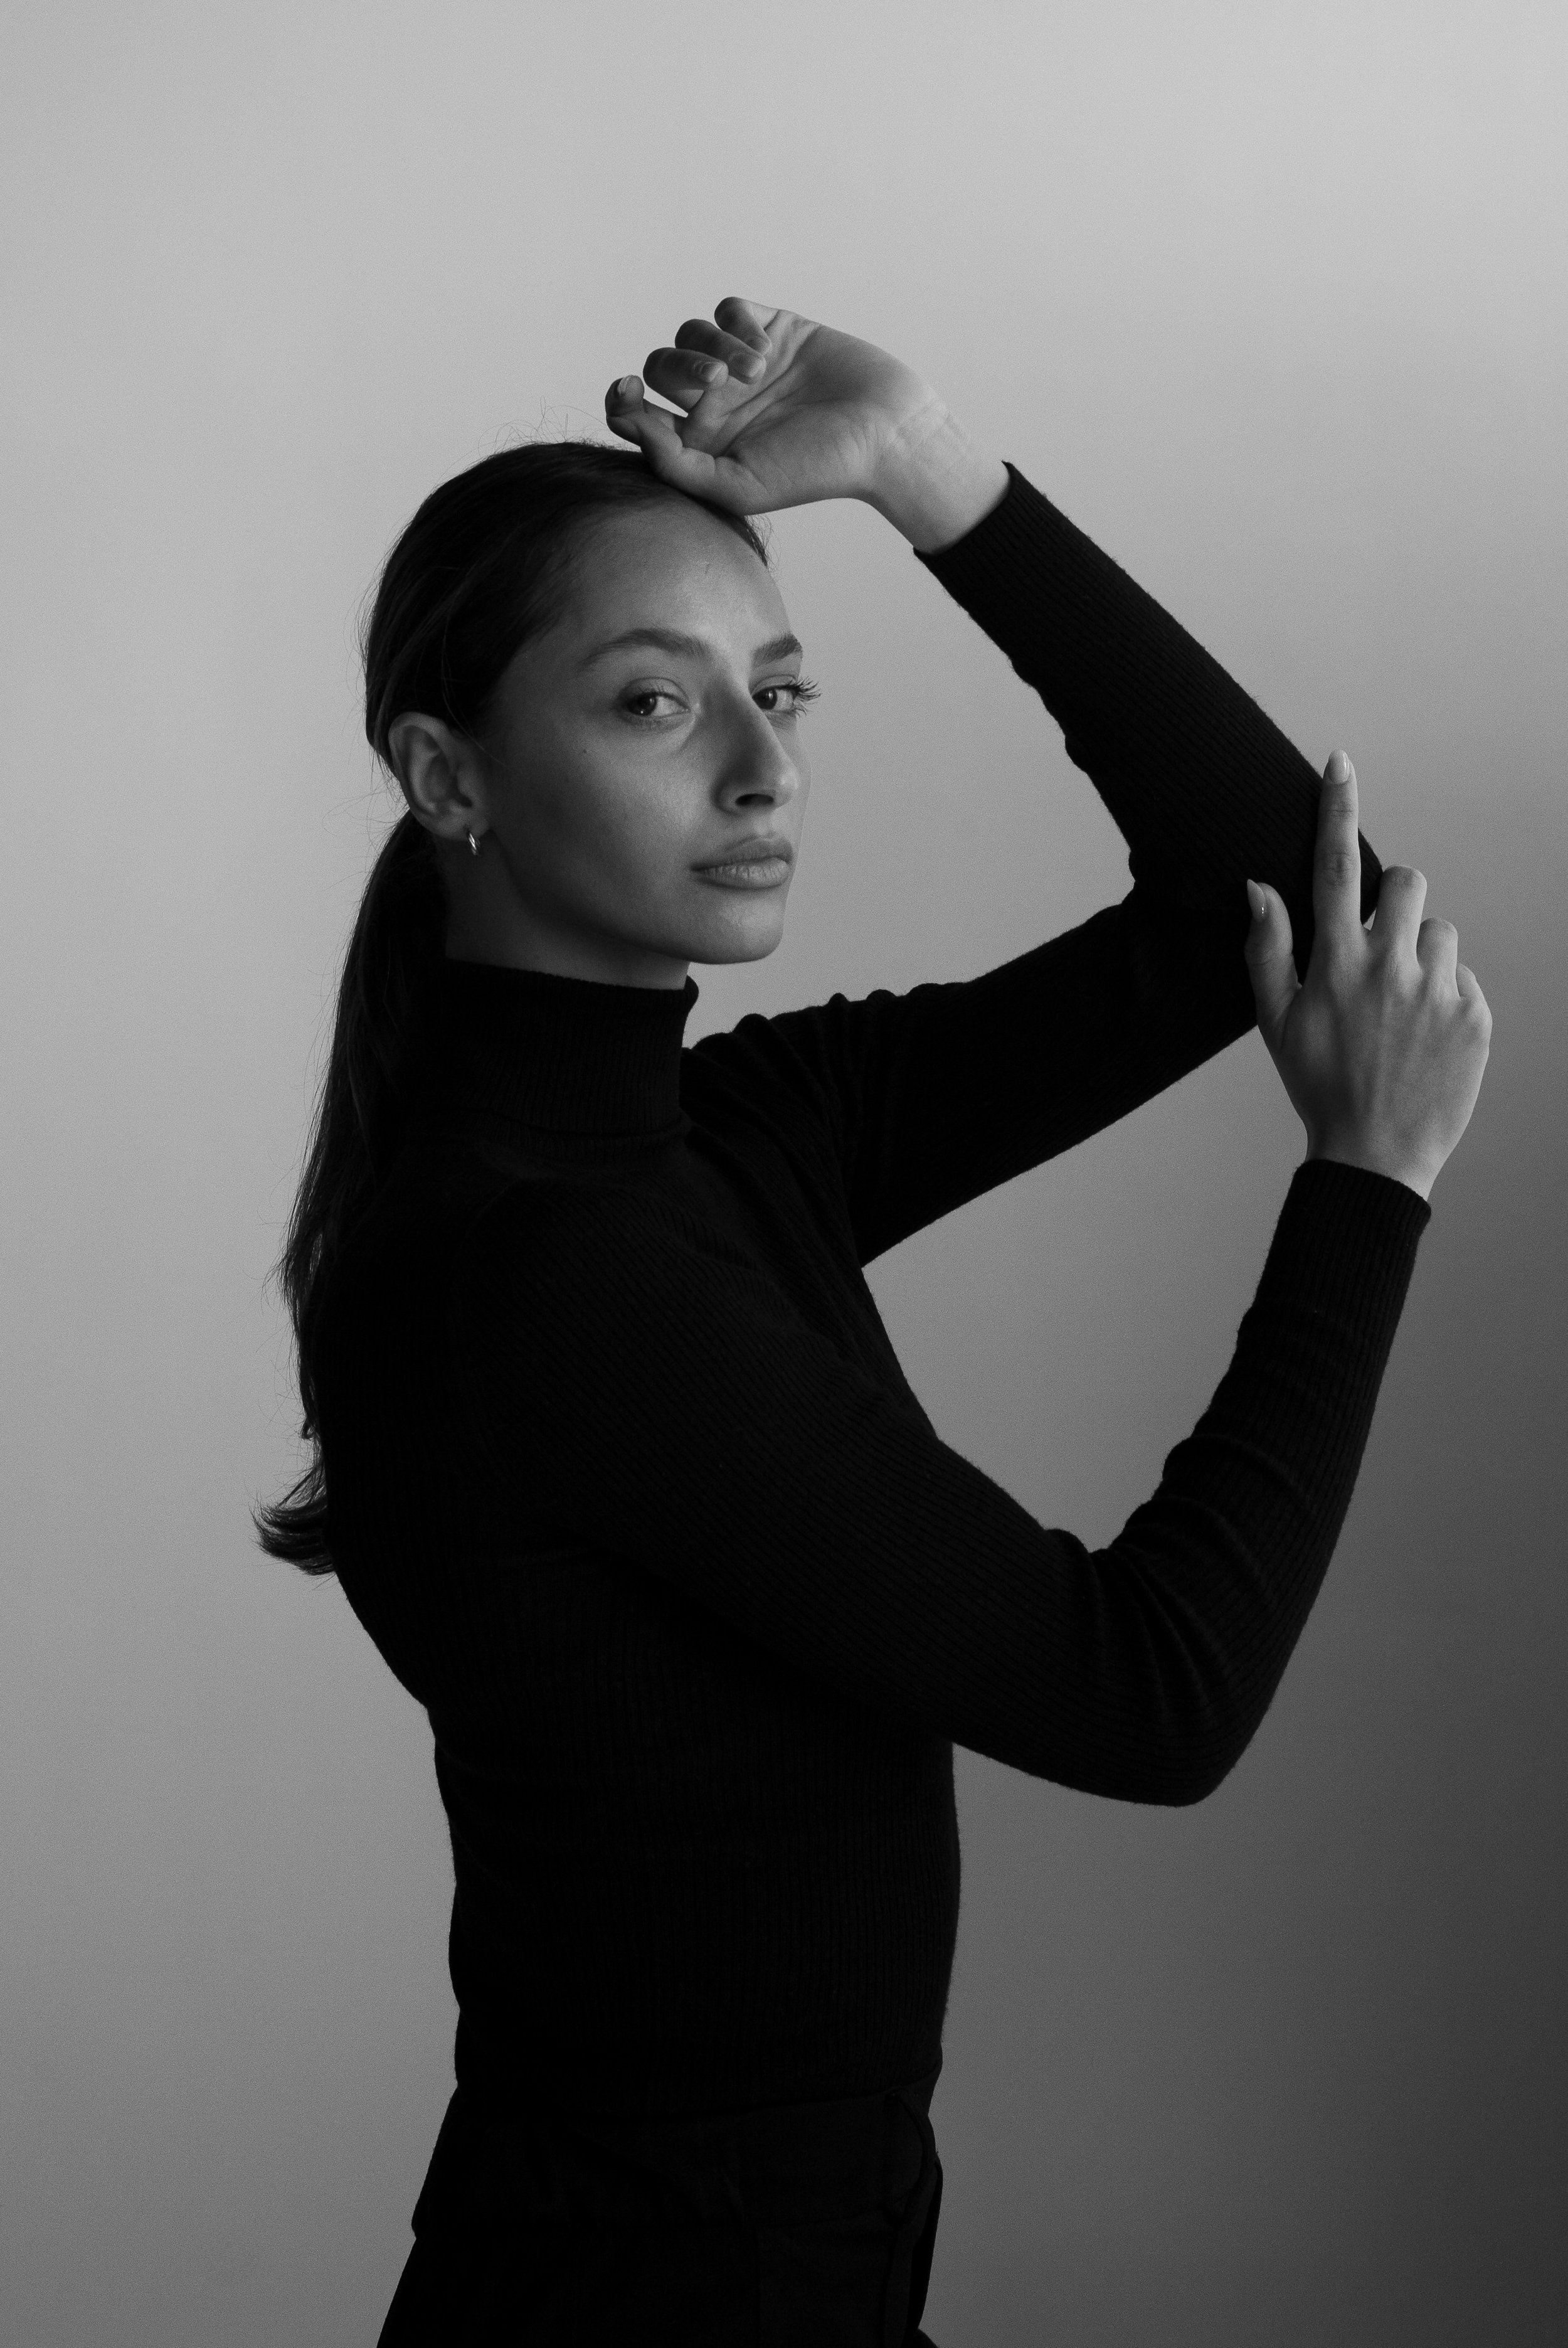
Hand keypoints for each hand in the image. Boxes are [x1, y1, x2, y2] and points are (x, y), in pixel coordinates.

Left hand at [604, 297, 1007, 549]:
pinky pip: (728, 308)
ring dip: (713, 345)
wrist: (883, 434)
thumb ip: (675, 464)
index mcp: (700, 442)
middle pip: (660, 366)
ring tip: (757, 370)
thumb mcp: (737, 486)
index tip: (629, 390)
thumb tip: (634, 423)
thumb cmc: (814, 469)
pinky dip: (737, 321)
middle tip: (716, 384)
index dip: (621, 399)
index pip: (639, 414)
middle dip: (678, 367)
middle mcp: (715, 401)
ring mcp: (742, 361)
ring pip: (690, 332)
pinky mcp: (771, 327)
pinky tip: (764, 347)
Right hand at [1244, 752, 1491, 1200]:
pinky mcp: (1476, 1015)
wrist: (1376, 1155)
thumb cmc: (1319, 1085)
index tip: (1342, 763)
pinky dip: (1445, 996)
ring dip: (1421, 955)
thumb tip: (1259, 887)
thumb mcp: (1276, 1021)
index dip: (1338, 808)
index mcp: (1337, 963)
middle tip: (1377, 948)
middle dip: (1395, 900)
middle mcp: (1391, 967)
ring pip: (1440, 931)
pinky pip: (1465, 978)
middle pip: (1407, 883)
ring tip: (1400, 1008)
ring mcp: (1440, 991)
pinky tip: (1422, 1036)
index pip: (1337, 865)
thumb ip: (1267, 948)